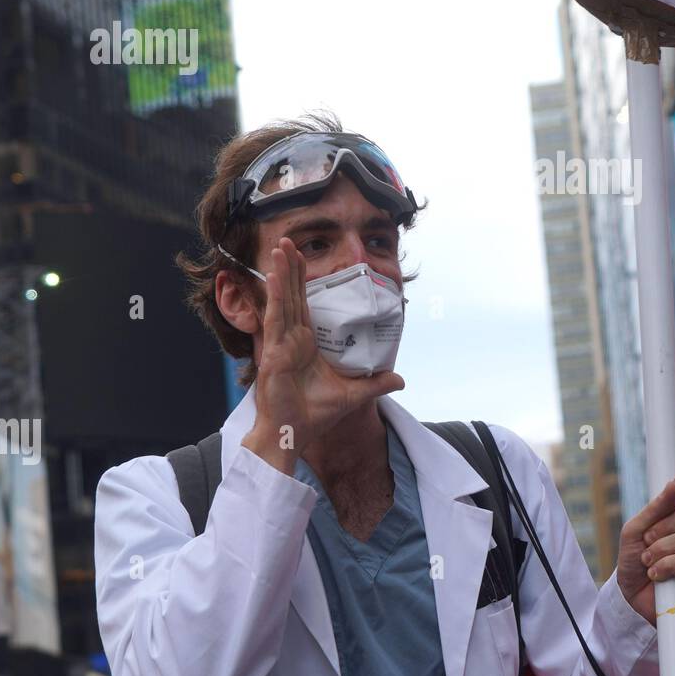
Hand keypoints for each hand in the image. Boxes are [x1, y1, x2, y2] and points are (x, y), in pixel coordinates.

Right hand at [242, 238, 403, 468]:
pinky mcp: (273, 353)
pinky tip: (274, 277)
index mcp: (303, 343)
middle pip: (291, 295)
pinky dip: (275, 297)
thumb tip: (401, 379)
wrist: (294, 435)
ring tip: (280, 247)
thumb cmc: (314, 415)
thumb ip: (375, 383)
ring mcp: (280, 344)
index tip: (301, 257)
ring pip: (282, 301)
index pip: (304, 304)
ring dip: (281, 273)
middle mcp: (290, 339)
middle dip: (290, 268)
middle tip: (288, 240)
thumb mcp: (353, 394)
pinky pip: (276, 320)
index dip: (301, 280)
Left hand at [615, 471, 674, 627]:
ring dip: (662, 551)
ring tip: (648, 562)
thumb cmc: (633, 562)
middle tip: (647, 541)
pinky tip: (658, 575)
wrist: (631, 597)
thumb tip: (673, 487)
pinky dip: (669, 567)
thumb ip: (654, 509)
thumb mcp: (634, 531)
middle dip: (665, 528)